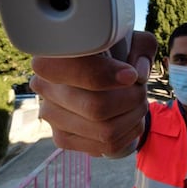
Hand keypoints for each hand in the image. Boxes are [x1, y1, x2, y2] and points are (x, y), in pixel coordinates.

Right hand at [30, 31, 156, 156]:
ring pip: (105, 130)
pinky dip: (129, 131)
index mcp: (54, 54)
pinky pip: (106, 145)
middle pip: (96, 107)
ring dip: (133, 117)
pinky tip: (130, 117)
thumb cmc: (116, 57)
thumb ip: (141, 47)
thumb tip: (139, 73)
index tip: (132, 75)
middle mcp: (45, 85)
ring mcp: (51, 115)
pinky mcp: (63, 138)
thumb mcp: (133, 42)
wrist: (100, 83)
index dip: (106, 75)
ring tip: (138, 103)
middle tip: (141, 90)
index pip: (74, 70)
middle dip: (131, 100)